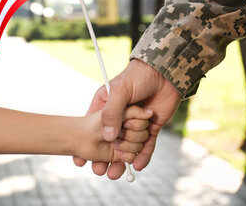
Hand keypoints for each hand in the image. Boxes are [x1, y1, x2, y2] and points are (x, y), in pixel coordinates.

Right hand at [73, 59, 180, 178]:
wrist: (165, 72)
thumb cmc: (138, 76)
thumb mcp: (120, 91)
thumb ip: (112, 113)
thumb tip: (108, 138)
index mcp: (106, 106)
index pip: (93, 127)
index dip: (87, 144)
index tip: (80, 160)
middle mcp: (120, 117)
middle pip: (110, 141)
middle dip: (104, 157)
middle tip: (99, 170)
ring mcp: (136, 123)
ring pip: (128, 146)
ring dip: (122, 160)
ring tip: (115, 173)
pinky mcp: (152, 127)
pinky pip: (146, 145)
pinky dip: (142, 156)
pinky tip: (137, 166)